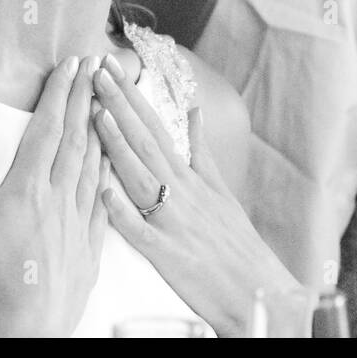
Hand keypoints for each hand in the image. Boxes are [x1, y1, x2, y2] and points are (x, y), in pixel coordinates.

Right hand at [0, 55, 109, 336]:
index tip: (72, 64)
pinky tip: (115, 167)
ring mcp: (81, 221)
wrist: (30, 328)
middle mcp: (61, 196)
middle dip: (86, 98)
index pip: (48, 127)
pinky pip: (106, 200)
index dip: (60, 92)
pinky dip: (111, 175)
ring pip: (96, 164)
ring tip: (110, 103)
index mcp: (30, 186)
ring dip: (102, 130)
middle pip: (77, 138)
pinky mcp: (92, 246)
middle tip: (97, 67)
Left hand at [91, 55, 302, 336]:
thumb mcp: (221, 190)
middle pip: (145, 141)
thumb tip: (193, 109)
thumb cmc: (236, 245)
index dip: (131, 95)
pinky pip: (141, 232)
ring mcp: (174, 222)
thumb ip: (201, 151)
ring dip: (117, 145)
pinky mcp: (168, 255)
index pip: (155, 126)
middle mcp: (181, 192)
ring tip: (96, 113)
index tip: (111, 65)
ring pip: (141, 177)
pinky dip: (124, 212)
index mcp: (190, 177)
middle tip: (97, 69)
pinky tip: (104, 192)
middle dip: (118, 104)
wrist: (260, 292)